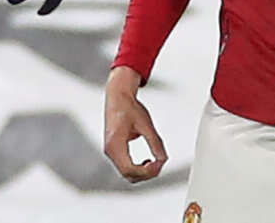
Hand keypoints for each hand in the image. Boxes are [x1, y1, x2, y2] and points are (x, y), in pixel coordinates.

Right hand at [104, 66, 167, 181]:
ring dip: (142, 172)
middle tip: (161, 164)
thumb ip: (156, 142)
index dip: (146, 171)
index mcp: (115, 145)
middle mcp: (110, 151)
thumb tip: (164, 159)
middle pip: (127, 175)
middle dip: (146, 174)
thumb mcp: (146, 125)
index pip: (129, 169)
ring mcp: (111, 152)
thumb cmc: (130, 108)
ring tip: (156, 163)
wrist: (118, 98)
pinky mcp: (114, 150)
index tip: (160, 164)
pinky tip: (147, 161)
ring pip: (126, 173)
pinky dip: (137, 168)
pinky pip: (125, 166)